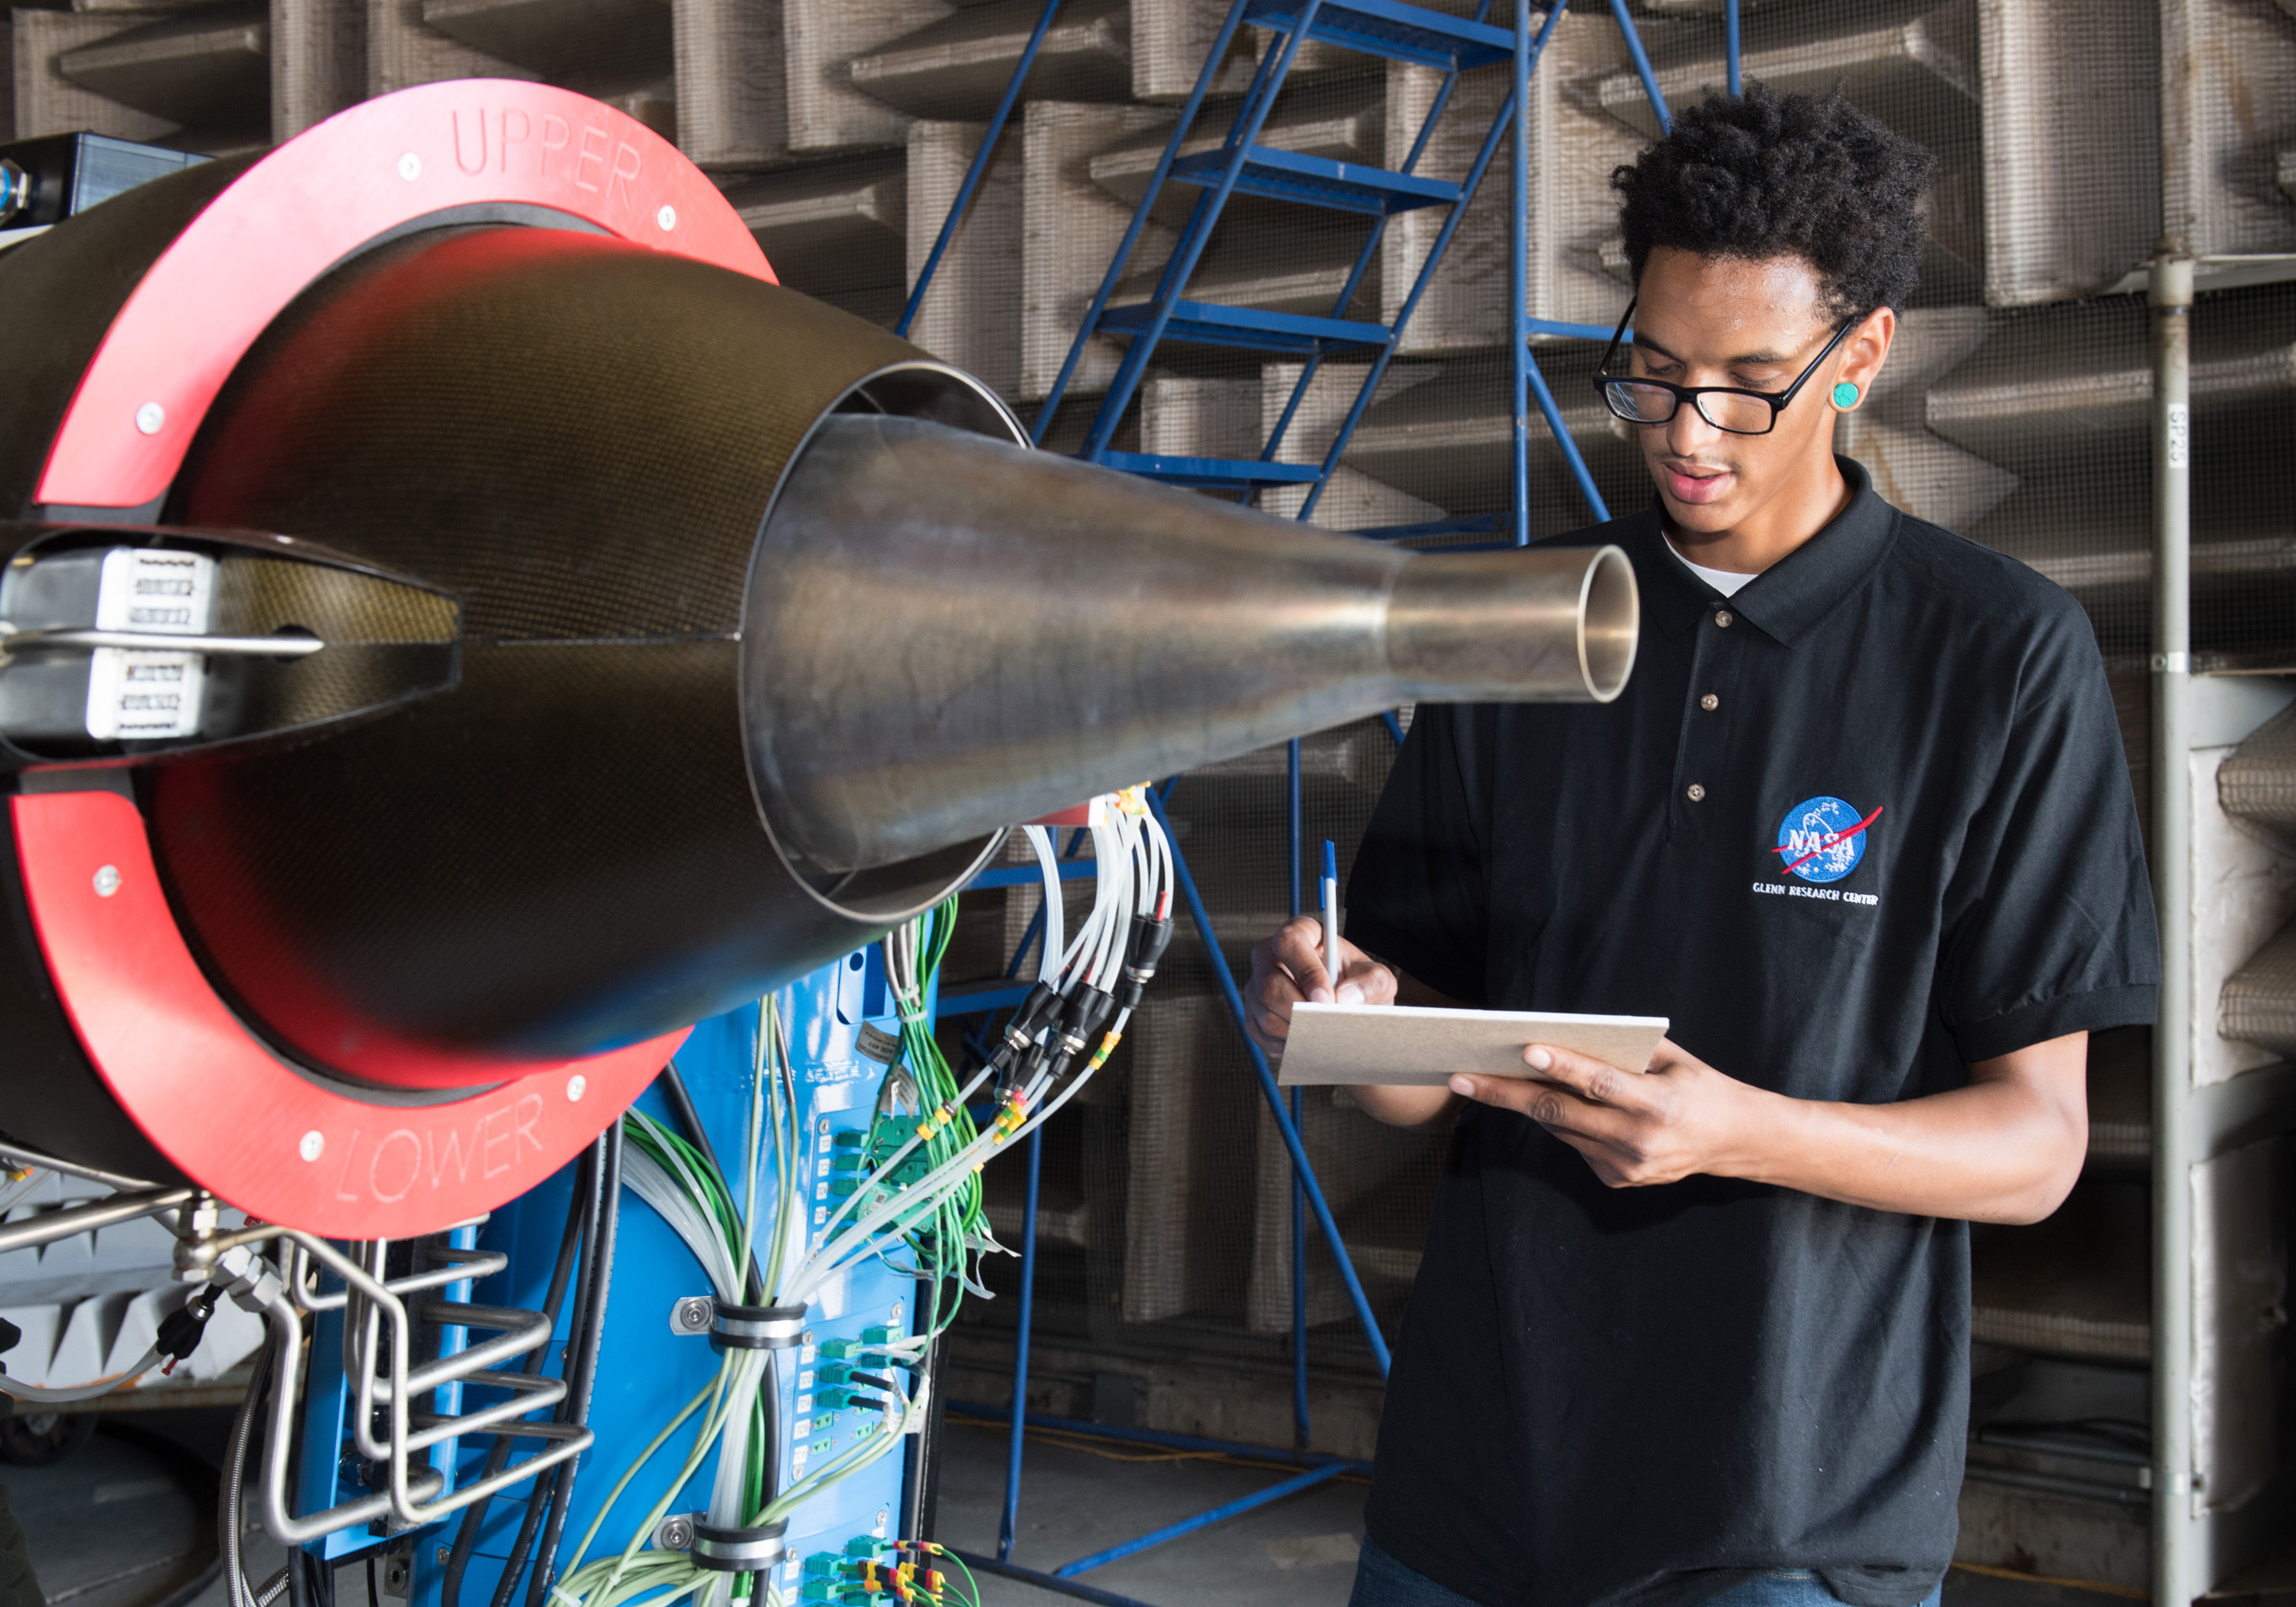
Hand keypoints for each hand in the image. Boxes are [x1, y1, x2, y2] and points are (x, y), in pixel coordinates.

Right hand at [1244, 914, 1396, 1059]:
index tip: (1326, 1000)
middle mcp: (1271, 955)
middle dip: (1300, 1012)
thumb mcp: (1377, 979)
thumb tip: (1345, 998)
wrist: (1347, 1009)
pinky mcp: (1252, 1012)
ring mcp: (1257, 984)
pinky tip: (1306, 1039)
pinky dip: (1287, 1044)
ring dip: (1297, 1032)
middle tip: (1326, 1026)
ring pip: (1266, 1015)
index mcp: (1301, 933)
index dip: (1306, 972)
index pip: (1290, 942)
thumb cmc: (1357, 985)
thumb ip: (1371, 983)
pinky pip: (1261, 1034)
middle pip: (1269, 985)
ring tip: (1322, 1033)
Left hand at [1446, 1036, 1766, 1187]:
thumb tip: (1565, 1036)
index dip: (1562, 1067)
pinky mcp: (1617, 1181)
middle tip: (1462, 1075)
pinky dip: (1561, 1122)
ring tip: (1480, 1080)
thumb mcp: (1672, 1059)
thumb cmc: (1699, 1086)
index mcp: (1658, 1104)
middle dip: (1505, 1092)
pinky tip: (1550, 1104)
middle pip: (1560, 1112)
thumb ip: (1624, 1051)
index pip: (1600, 1084)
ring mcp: (1626, 1166)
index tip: (1525, 1051)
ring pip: (1560, 1129)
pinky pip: (1575, 1144)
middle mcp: (1639, 1140)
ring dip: (1521, 1104)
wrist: (1735, 1142)